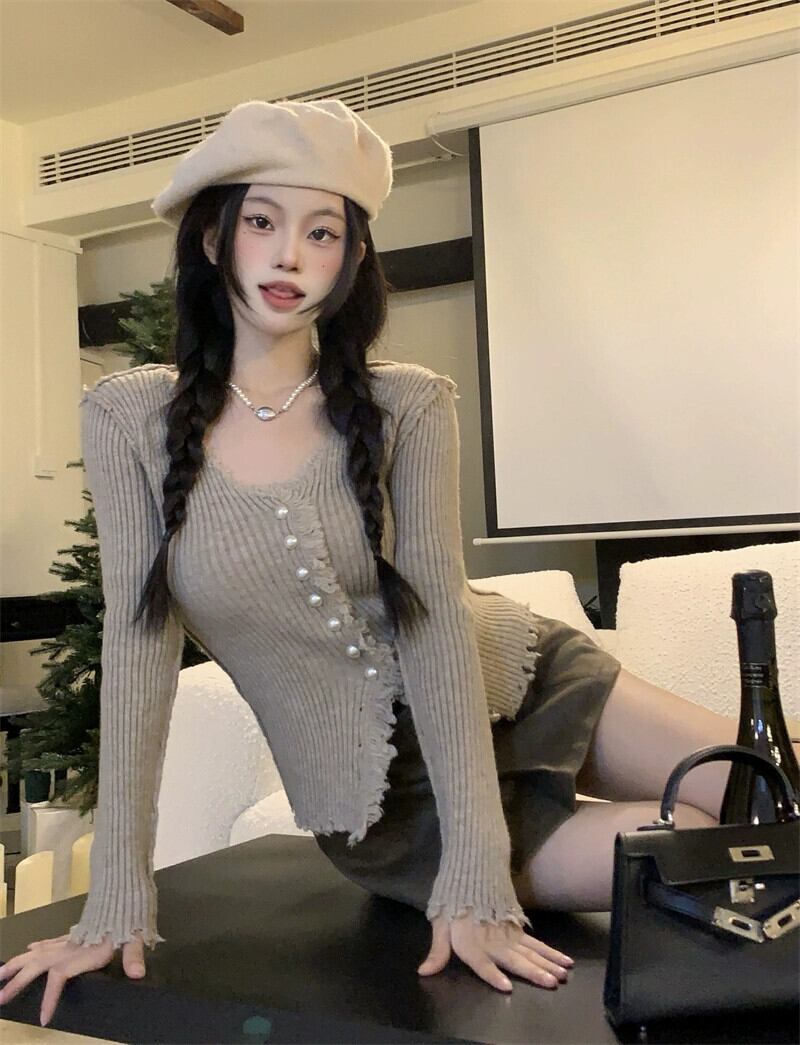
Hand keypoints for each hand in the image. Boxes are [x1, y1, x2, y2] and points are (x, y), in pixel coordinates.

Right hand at [0, 929, 146, 1026]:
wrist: (124, 891)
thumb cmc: (130, 916)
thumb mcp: (134, 936)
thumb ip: (132, 955)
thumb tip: (137, 973)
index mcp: (83, 952)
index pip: (59, 976)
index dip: (50, 997)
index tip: (43, 1017)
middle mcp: (70, 946)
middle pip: (38, 965)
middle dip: (17, 982)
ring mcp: (70, 939)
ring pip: (37, 952)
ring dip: (17, 963)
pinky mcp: (73, 933)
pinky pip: (50, 941)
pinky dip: (37, 947)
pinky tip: (29, 948)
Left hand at [417, 912, 573, 991]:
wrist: (472, 868)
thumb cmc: (452, 898)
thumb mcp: (440, 924)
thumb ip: (437, 951)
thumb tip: (423, 972)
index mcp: (472, 943)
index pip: (483, 963)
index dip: (493, 975)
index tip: (507, 987)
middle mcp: (493, 940)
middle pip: (515, 959)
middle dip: (534, 971)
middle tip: (553, 982)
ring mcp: (508, 932)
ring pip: (531, 951)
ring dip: (548, 963)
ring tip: (563, 975)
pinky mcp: (517, 925)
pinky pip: (536, 942)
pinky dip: (551, 951)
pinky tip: (564, 959)